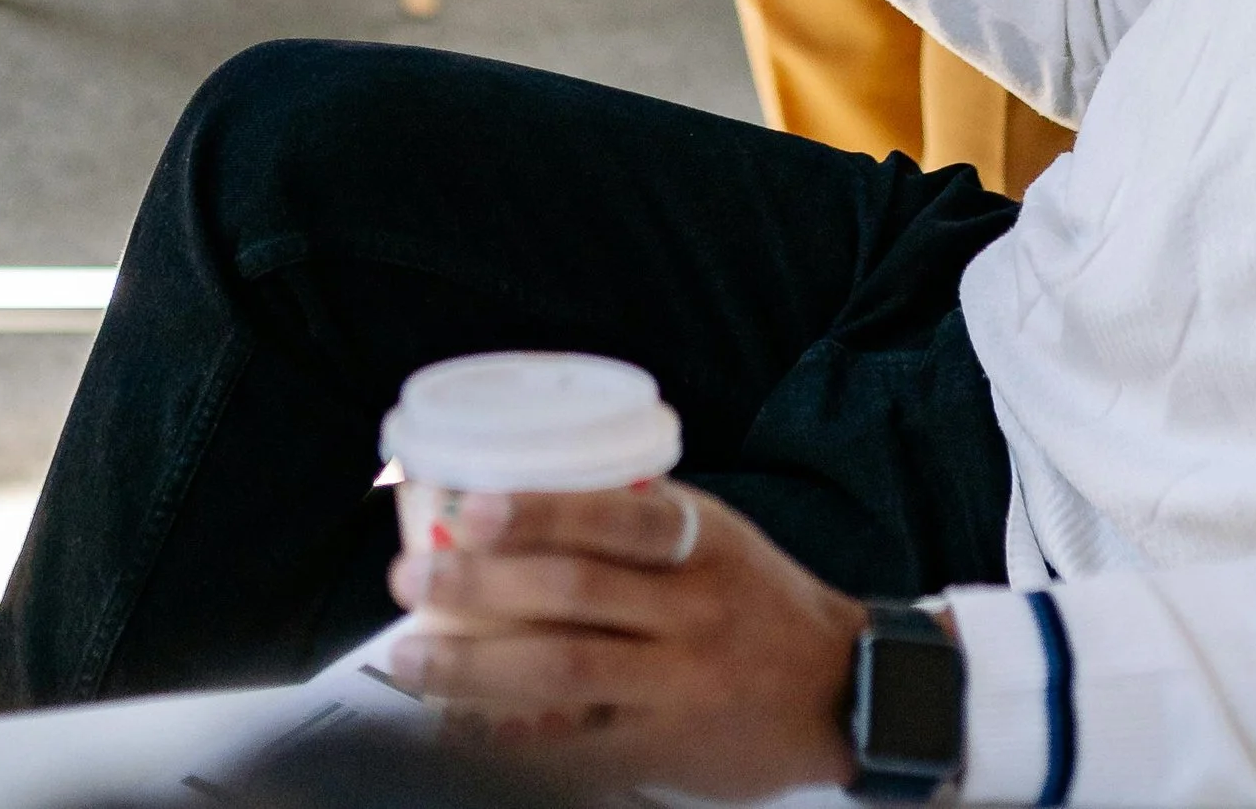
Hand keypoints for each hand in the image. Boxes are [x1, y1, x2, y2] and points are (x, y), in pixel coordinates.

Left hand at [385, 483, 864, 797]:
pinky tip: (462, 733)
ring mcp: (682, 686)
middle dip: (482, 586)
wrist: (843, 693)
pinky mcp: (672, 751)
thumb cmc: (761, 601)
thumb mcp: (721, 539)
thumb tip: (527, 504)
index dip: (542, 512)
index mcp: (704, 543)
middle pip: (575, 595)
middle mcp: (695, 611)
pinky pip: (582, 749)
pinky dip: (517, 742)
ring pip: (566, 671)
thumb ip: (643, 523)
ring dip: (475, 665)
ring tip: (411, 657)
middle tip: (412, 578)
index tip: (473, 509)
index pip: (618, 518)